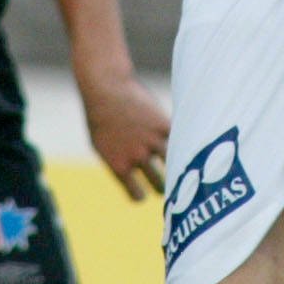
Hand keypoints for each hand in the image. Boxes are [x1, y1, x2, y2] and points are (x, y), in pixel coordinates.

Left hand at [78, 68, 169, 199]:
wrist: (107, 88)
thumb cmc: (99, 115)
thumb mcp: (100, 144)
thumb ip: (116, 161)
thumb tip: (128, 174)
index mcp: (118, 166)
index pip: (136, 193)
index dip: (141, 195)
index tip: (144, 194)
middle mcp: (137, 157)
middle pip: (159, 184)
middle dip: (163, 188)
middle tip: (167, 187)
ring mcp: (152, 141)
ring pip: (173, 166)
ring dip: (178, 170)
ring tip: (181, 170)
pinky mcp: (163, 125)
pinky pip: (178, 142)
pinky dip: (181, 145)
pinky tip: (184, 145)